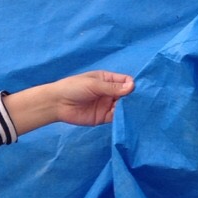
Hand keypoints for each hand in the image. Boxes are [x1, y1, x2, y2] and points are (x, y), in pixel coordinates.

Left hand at [5, 71, 134, 133]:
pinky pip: (116, 117)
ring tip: (135, 111)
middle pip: (126, 95)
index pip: (125, 81)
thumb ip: (113, 87)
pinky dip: (122, 118)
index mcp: (107, 79)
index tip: (134, 90)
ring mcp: (107, 105)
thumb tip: (132, 87)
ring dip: (128, 109)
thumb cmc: (74, 88)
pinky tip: (127, 118)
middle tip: (139, 103)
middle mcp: (109, 92)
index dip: (131, 85)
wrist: (57, 103)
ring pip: (123, 107)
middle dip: (133, 98)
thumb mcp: (94, 85)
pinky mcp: (103, 117)